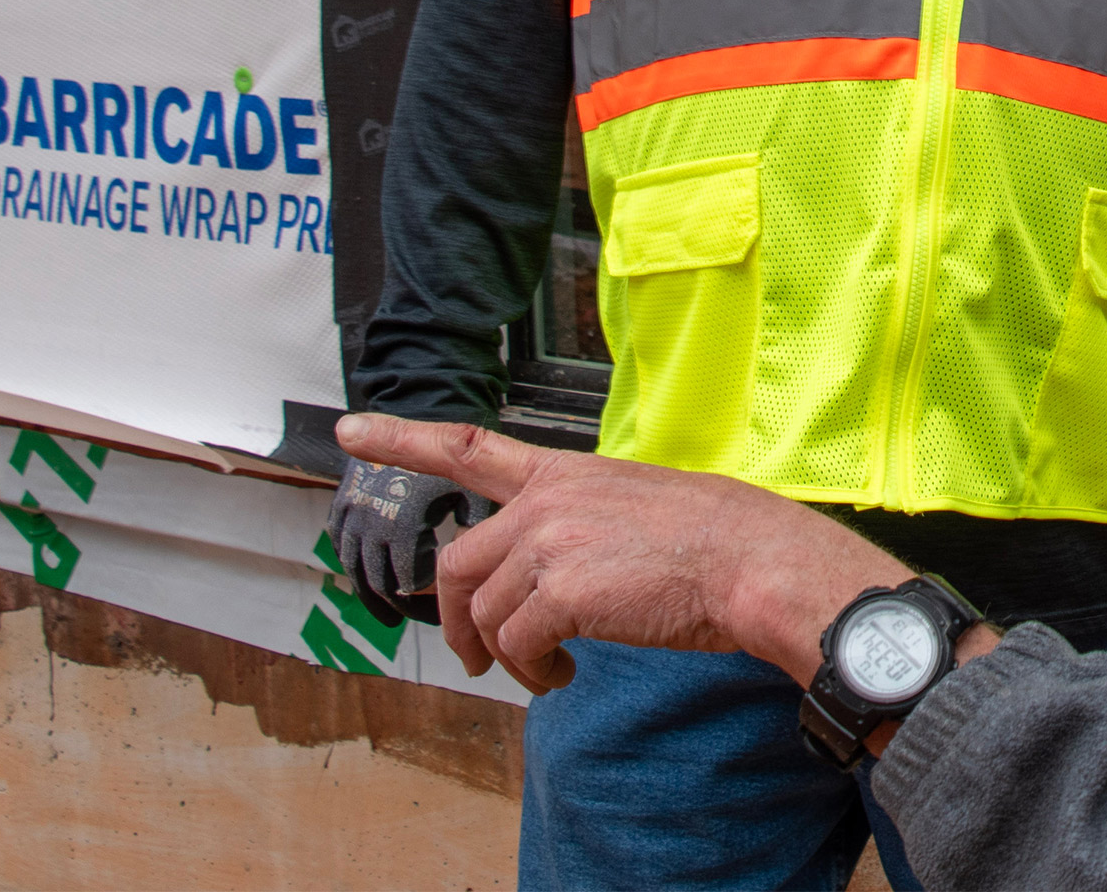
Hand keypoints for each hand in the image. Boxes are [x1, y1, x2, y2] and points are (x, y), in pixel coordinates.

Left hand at [331, 414, 928, 696]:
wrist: (753, 561)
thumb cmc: (715, 540)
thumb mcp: (639, 506)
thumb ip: (581, 523)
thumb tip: (551, 570)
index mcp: (567, 473)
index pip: (468, 446)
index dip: (402, 437)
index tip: (353, 429)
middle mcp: (548, 501)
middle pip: (457, 563)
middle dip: (456, 619)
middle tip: (474, 656)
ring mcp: (552, 543)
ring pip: (485, 613)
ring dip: (505, 656)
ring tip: (544, 673)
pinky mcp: (561, 593)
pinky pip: (515, 646)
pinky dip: (532, 674)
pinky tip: (562, 677)